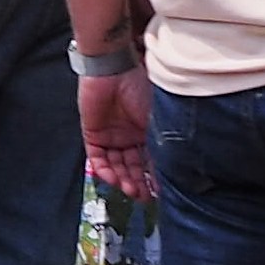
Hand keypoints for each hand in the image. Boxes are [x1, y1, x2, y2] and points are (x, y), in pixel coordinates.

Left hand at [78, 68, 154, 198]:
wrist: (114, 69)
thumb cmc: (140, 89)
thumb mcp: (156, 120)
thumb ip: (160, 144)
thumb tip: (172, 171)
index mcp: (147, 132)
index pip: (150, 161)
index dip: (154, 177)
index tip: (159, 192)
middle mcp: (130, 136)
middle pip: (133, 167)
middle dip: (138, 183)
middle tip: (143, 195)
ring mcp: (111, 136)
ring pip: (116, 165)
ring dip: (122, 179)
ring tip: (130, 189)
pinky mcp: (93, 133)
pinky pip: (97, 158)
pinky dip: (104, 170)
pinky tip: (112, 178)